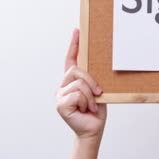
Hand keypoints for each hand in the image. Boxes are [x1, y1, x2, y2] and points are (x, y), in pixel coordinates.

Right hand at [56, 29, 106, 158]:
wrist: (94, 128)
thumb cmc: (96, 109)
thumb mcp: (98, 89)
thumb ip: (93, 77)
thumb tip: (98, 61)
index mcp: (73, 80)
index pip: (71, 58)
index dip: (74, 44)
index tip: (77, 30)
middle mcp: (64, 85)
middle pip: (76, 70)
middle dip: (91, 80)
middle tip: (98, 92)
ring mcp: (60, 95)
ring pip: (79, 83)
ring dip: (90, 95)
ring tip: (91, 105)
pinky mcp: (60, 104)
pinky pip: (77, 94)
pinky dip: (86, 102)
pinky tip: (86, 109)